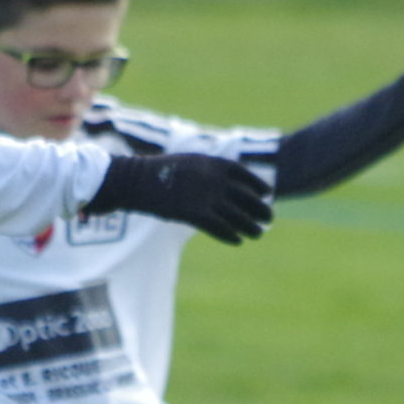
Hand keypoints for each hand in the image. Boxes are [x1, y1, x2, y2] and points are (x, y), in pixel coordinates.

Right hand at [87, 152, 272, 244]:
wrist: (134, 179)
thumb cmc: (159, 171)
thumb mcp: (189, 162)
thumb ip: (208, 170)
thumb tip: (222, 181)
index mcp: (212, 163)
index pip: (244, 175)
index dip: (258, 185)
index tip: (267, 194)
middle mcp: (213, 179)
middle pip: (246, 197)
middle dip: (260, 209)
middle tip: (269, 218)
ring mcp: (204, 196)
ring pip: (237, 216)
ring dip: (250, 226)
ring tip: (258, 234)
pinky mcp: (193, 213)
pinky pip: (219, 227)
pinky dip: (230, 235)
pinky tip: (237, 241)